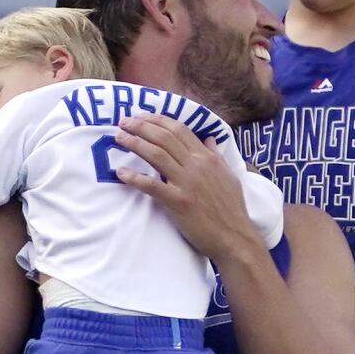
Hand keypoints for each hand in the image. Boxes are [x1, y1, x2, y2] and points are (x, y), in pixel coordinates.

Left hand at [111, 115, 263, 263]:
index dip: (157, 120)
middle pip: (164, 137)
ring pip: (157, 155)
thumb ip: (216, 156)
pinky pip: (153, 186)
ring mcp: (187, 183)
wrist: (235, 238)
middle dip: (141, 126)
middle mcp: (197, 165)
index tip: (141, 115)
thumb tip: (209, 140)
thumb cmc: (232, 209)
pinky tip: (121, 173)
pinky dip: (136, 178)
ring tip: (119, 138)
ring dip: (135, 143)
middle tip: (123, 121)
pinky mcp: (179, 202)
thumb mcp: (229, 176)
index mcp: (207, 157)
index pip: (179, 130)